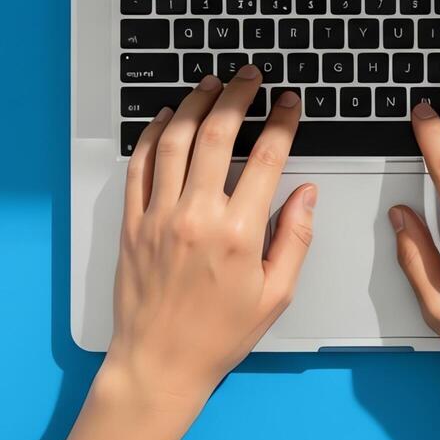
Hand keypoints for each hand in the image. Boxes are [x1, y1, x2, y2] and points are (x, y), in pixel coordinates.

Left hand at [107, 67, 314, 403]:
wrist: (159, 363)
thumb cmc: (218, 335)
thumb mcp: (275, 294)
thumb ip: (294, 238)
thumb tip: (307, 195)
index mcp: (237, 234)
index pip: (266, 158)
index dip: (281, 121)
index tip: (289, 102)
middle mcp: (195, 217)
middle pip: (217, 134)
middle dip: (237, 95)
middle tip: (249, 76)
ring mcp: (158, 216)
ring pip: (175, 140)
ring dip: (194, 103)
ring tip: (210, 84)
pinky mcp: (132, 223)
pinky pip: (140, 166)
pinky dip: (153, 135)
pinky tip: (166, 118)